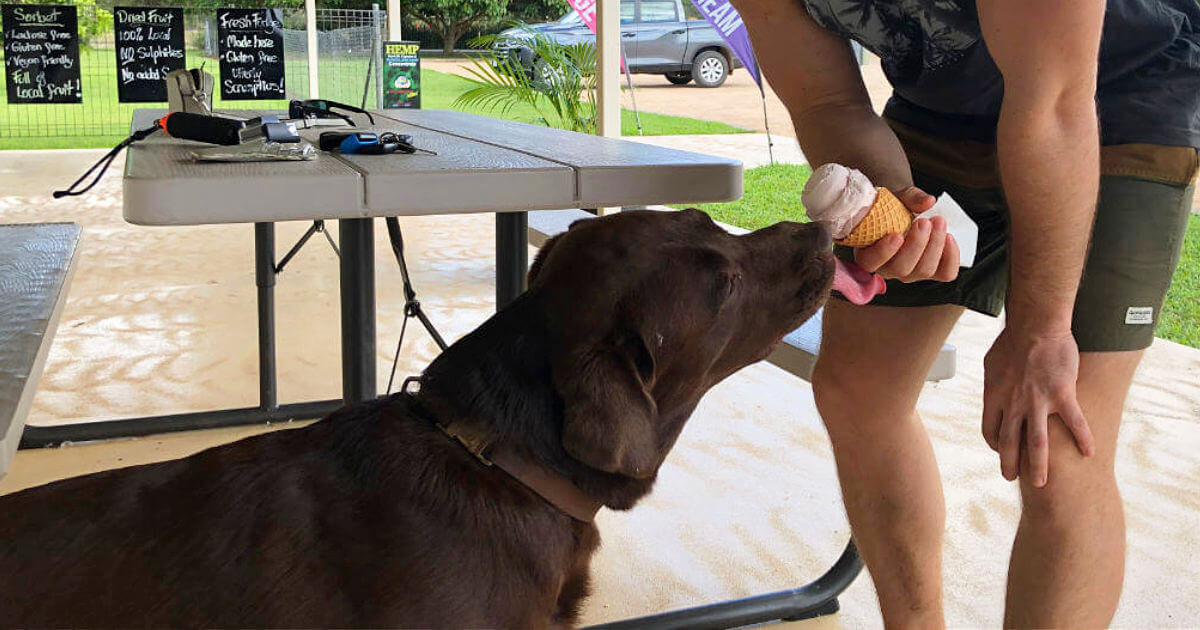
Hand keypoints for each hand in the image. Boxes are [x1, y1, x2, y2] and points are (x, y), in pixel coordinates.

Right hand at [854, 186, 959, 282]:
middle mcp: (888, 268)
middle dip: (916, 245)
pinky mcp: (933, 271)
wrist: (907, 211)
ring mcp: (911, 273)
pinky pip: (945, 273)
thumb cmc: (894, 207)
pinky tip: (949, 237)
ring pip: (924, 270)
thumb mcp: (897, 197)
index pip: (870, 263)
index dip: (883, 253)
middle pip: (901, 269)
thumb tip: (929, 201)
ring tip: (939, 221)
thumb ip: (910, 198)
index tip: (896, 235)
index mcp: (868, 253)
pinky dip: (951, 257)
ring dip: (934, 245)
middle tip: (924, 221)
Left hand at [981, 327, 1093, 486]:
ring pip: (1037, 442)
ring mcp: (1037, 401)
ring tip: (1041, 484)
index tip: (1002, 450)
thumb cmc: (1012, 341)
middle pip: (1008, 443)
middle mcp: (1013, 404)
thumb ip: (994, 383)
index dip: (995, 444)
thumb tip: (994, 391)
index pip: (990, 430)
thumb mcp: (992, 364)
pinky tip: (1089, 453)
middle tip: (1011, 478)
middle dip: (1009, 465)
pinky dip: (1083, 439)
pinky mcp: (1062, 394)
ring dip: (1039, 466)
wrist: (1036, 325)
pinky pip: (1075, 422)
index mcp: (994, 397)